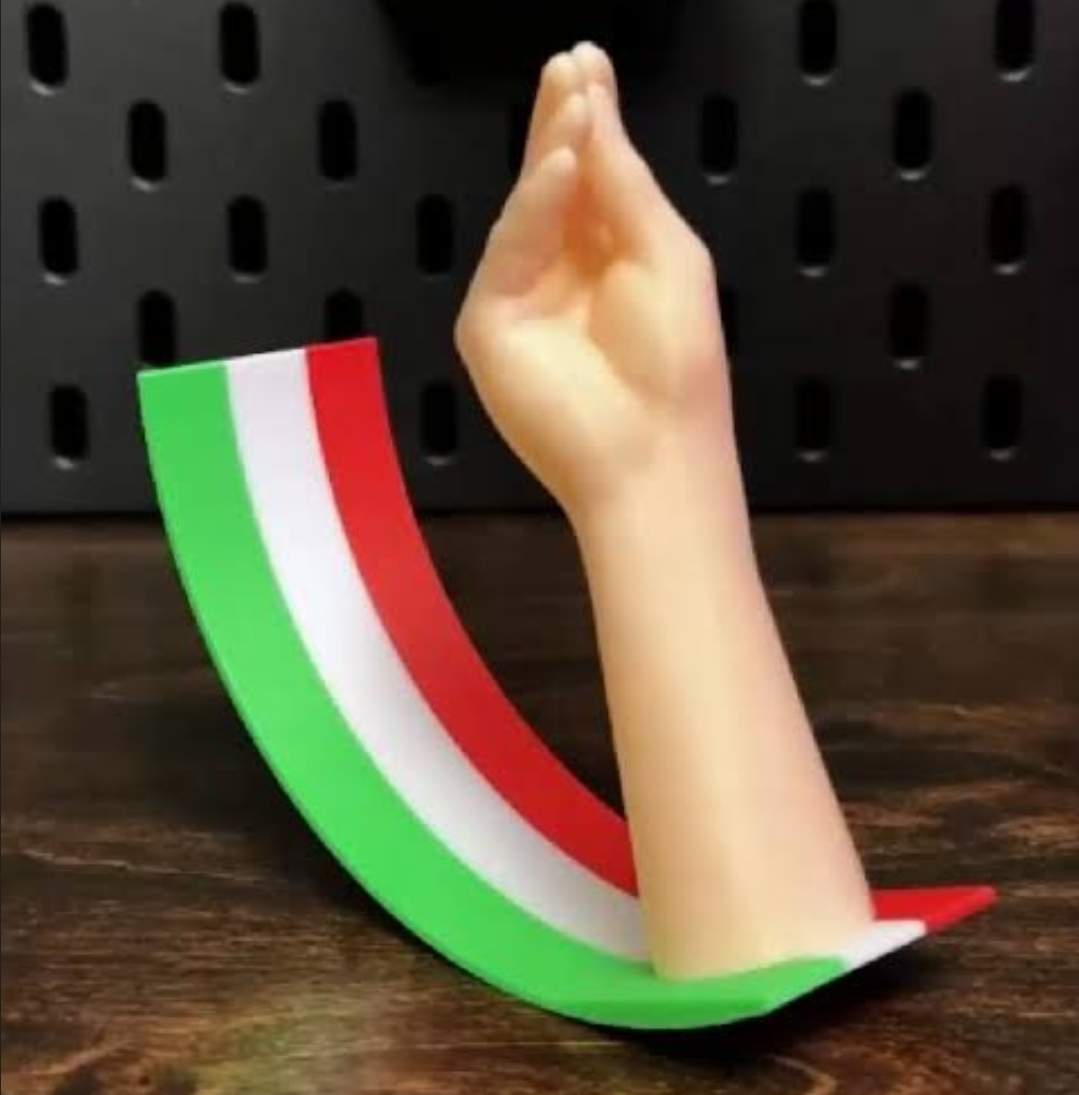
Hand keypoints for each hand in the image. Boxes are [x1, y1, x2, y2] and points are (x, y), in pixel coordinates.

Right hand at [454, 44, 733, 524]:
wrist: (648, 451)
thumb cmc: (677, 359)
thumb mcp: (666, 252)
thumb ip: (624, 183)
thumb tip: (593, 111)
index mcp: (612, 259)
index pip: (594, 180)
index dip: (592, 123)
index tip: (589, 63)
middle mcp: (563, 272)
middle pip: (553, 185)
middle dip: (563, 123)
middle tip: (569, 64)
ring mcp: (522, 297)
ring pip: (527, 210)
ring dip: (551, 153)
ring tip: (573, 99)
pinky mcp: (487, 324)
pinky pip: (507, 252)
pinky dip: (534, 208)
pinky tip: (563, 166)